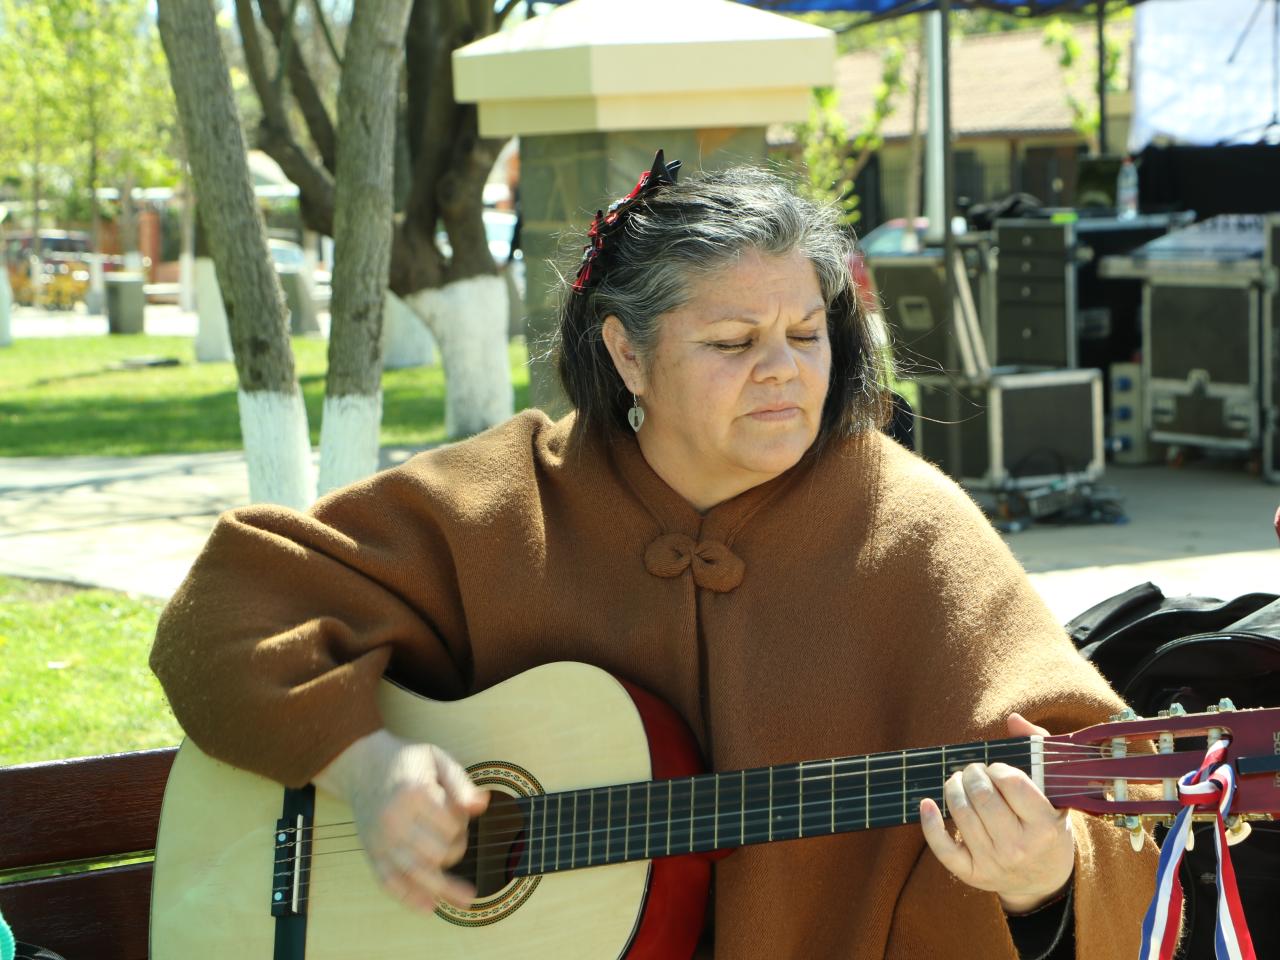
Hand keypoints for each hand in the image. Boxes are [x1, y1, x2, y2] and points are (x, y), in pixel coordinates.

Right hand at [313, 730, 489, 911]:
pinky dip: (409, 898)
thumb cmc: (405, 761)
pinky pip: (389, 882)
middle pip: (436, 852)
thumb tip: (481, 805)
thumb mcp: (437, 759)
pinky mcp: (372, 853)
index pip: (450, 824)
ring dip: (443, 888)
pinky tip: (428, 907)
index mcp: (413, 793)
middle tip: (456, 836)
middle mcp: (394, 820)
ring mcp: (381, 840)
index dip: (462, 823)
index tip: (460, 813)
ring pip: (416, 874)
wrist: (362, 765)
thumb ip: (460, 783)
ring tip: (465, 899)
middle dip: (455, 849)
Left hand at [918, 713, 1074, 913]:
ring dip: (953, 788)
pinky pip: (943, 848)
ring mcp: (995, 863)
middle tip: (973, 772)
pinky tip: (926, 803)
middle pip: (982, 796)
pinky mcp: (973, 875)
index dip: (997, 768)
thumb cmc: (1046, 825)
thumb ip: (1037, 749)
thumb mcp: (1054, 792)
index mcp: (1045, 825)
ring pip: (961, 814)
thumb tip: (1012, 719)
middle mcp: (1020, 847)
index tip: (996, 769)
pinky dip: (930, 823)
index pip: (1011, 782)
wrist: (1044, 880)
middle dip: (972, 774)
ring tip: (958, 782)